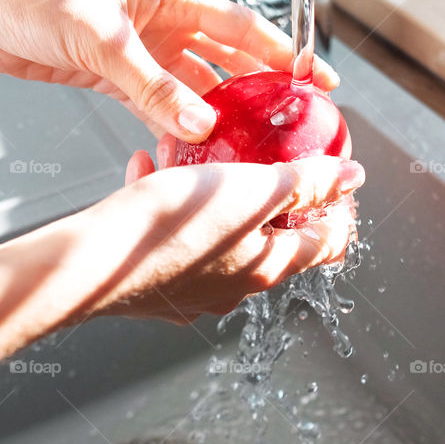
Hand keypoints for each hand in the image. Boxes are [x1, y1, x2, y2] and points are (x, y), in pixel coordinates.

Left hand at [0, 0, 338, 142]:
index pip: (241, 27)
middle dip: (259, 90)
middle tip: (290, 122)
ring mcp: (141, 56)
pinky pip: (158, 109)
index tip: (315, 78)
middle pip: (226, 61)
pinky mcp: (116, 81)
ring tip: (242, 148)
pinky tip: (188, 150)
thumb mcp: (101, 40)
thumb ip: (153, 86)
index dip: (282, 54)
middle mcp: (161, 26)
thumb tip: (203, 124)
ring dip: (215, 118)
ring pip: (193, 91)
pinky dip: (174, 130)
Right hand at [76, 155, 363, 323]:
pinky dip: (167, 202)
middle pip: (270, 237)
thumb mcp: (253, 189)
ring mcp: (194, 290)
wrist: (92, 263)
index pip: (326, 245)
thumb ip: (306, 181)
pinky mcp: (155, 285)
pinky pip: (172, 237)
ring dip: (211, 190)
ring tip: (190, 152)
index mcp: (269, 269)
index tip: (332, 181)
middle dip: (267, 192)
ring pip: (215, 231)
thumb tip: (352, 176)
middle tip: (256, 155)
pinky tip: (146, 168)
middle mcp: (236, 288)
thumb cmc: (173, 225)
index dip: (339, 211)